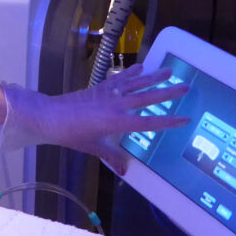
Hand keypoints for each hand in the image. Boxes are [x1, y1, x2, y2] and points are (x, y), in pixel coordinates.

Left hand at [0, 64, 189, 175]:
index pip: (147, 123)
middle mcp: (116, 105)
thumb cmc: (70, 134)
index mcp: (116, 122)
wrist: (49, 116)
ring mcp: (108, 94)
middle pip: (146, 98)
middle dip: (167, 93)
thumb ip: (111, 156)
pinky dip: (130, 72)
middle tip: (186, 87)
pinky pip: (119, 78)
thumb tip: (126, 170)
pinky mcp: (100, 87)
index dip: (167, 122)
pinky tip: (141, 66)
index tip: (185, 118)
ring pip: (135, 83)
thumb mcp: (92, 148)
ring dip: (152, 77)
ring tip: (169, 70)